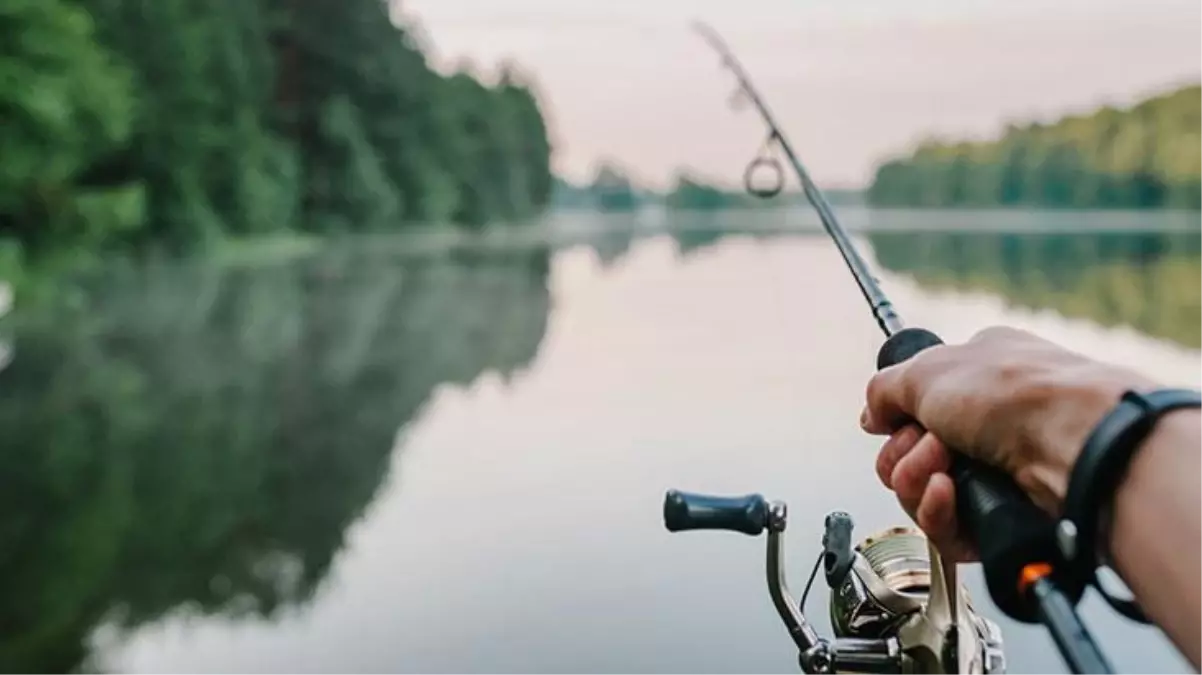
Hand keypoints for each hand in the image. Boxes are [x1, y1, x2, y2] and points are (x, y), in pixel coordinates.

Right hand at [861, 326, 1157, 561]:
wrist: (1075, 443)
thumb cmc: (1016, 393)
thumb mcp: (928, 369)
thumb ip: (885, 389)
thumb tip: (871, 415)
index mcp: (977, 375)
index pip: (915, 407)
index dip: (896, 420)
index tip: (892, 422)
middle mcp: (987, 424)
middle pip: (908, 455)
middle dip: (903, 454)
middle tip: (927, 443)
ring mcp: (996, 472)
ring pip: (921, 494)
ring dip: (916, 480)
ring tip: (943, 469)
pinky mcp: (1001, 517)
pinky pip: (945, 529)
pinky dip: (938, 512)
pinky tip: (950, 493)